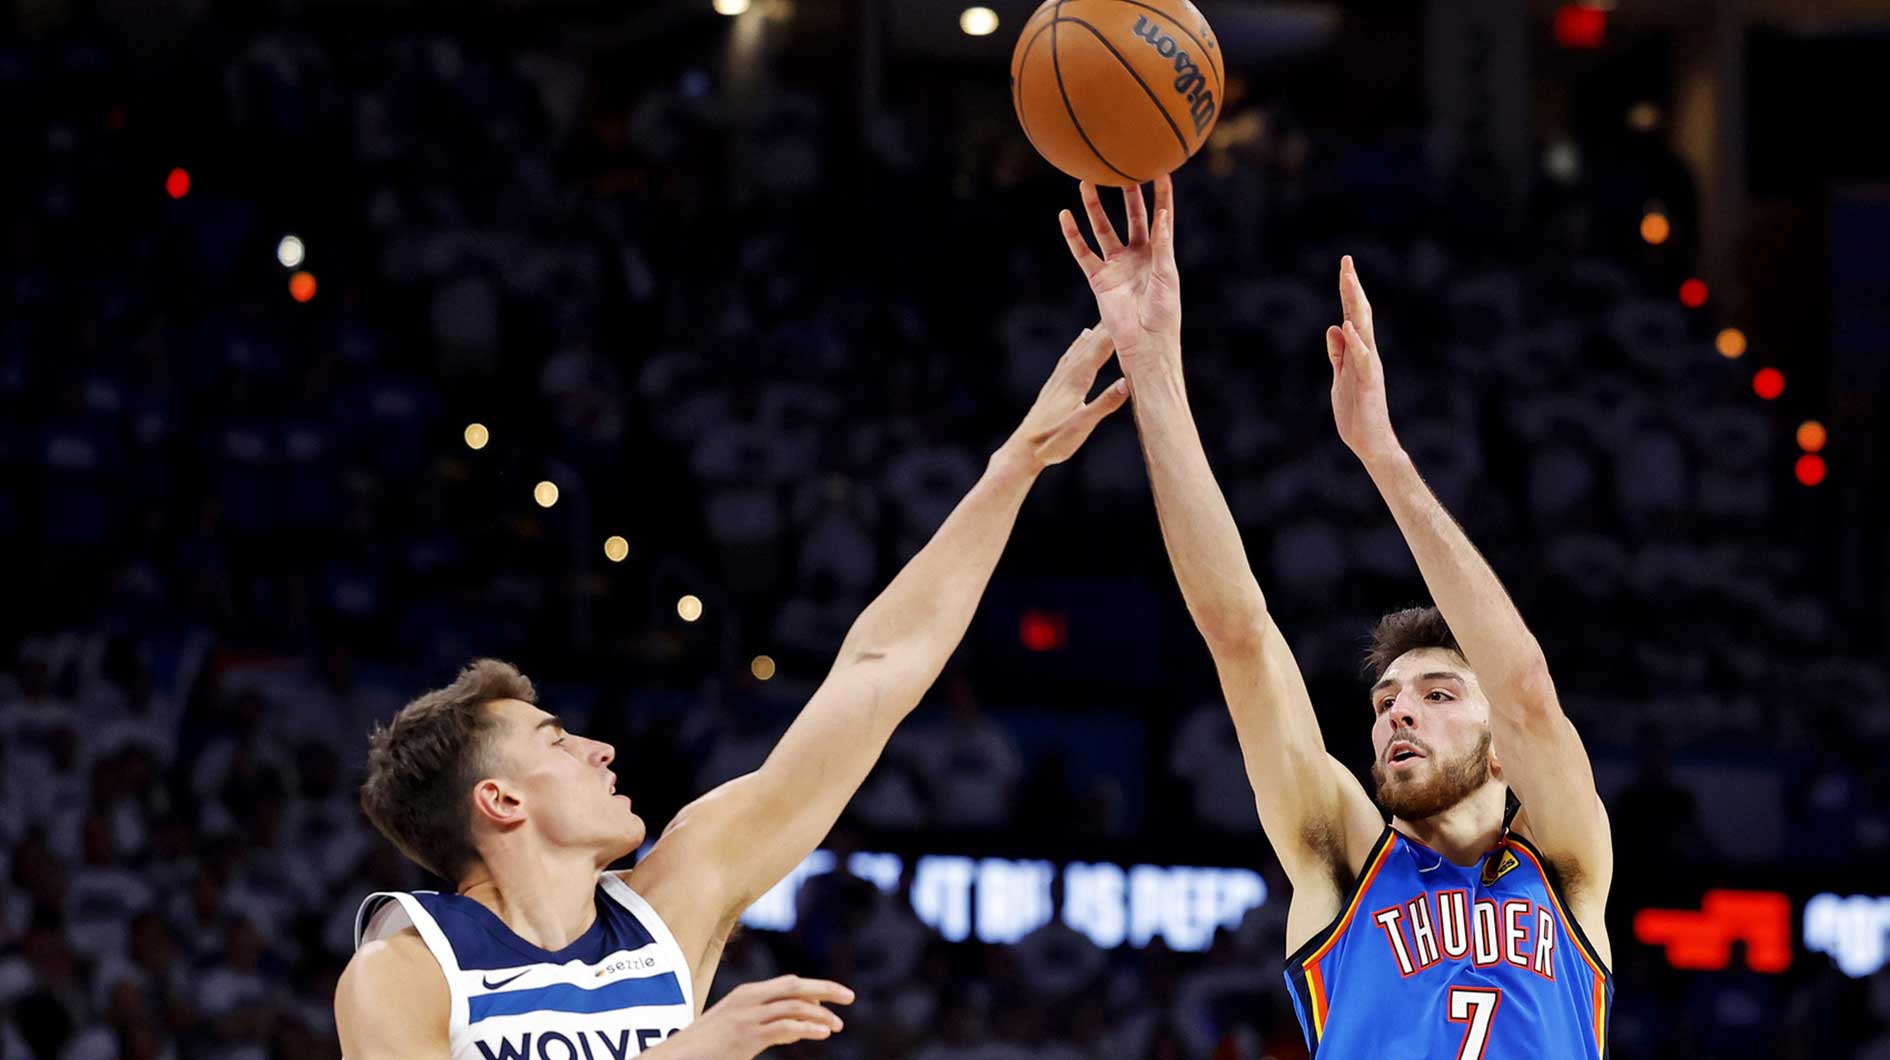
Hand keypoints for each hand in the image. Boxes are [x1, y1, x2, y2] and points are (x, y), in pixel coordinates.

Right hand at [648, 976, 853, 1059]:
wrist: (673, 1057)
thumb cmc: (704, 1047)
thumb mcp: (736, 1028)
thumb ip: (764, 1024)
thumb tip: (794, 1029)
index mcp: (747, 994)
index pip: (789, 984)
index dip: (815, 988)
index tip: (835, 998)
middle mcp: (748, 999)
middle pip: (795, 986)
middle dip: (825, 989)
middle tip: (850, 997)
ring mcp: (747, 1017)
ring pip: (794, 1006)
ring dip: (821, 1014)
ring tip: (838, 1025)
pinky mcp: (746, 1036)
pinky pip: (785, 1028)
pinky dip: (808, 1029)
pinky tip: (823, 1033)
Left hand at [1000, 325, 1130, 470]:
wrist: (1024, 449)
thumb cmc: (1052, 441)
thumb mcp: (1083, 425)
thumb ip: (1105, 404)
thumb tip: (1128, 383)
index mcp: (1076, 380)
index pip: (1101, 348)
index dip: (1118, 330)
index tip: (1136, 314)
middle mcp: (1067, 373)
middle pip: (1092, 342)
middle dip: (1110, 325)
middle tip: (1129, 303)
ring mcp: (1060, 377)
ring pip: (1082, 345)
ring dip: (1097, 330)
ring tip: (1111, 314)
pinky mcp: (1055, 384)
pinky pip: (1071, 355)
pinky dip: (1081, 342)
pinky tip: (1082, 337)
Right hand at [1059, 176, 1180, 365]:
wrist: (1145, 343)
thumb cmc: (1164, 312)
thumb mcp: (1166, 274)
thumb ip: (1162, 244)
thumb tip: (1162, 214)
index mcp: (1159, 253)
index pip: (1161, 217)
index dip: (1161, 195)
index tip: (1160, 170)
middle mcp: (1137, 255)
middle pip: (1131, 217)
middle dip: (1126, 194)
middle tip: (1120, 168)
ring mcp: (1116, 265)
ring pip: (1103, 229)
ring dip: (1095, 207)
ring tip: (1086, 183)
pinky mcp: (1098, 278)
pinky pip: (1083, 253)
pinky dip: (1073, 235)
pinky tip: (1064, 216)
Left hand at [1326, 256, 1401, 466]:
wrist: (1370, 442)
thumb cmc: (1356, 412)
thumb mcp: (1340, 377)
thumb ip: (1338, 354)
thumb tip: (1334, 328)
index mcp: (1358, 352)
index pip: (1353, 315)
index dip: (1348, 291)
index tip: (1345, 267)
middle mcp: (1367, 354)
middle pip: (1359, 315)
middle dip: (1352, 289)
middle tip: (1346, 263)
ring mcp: (1369, 367)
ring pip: (1363, 331)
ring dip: (1355, 307)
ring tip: (1349, 283)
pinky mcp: (1368, 384)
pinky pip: (1362, 360)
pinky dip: (1355, 343)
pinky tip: (1348, 327)